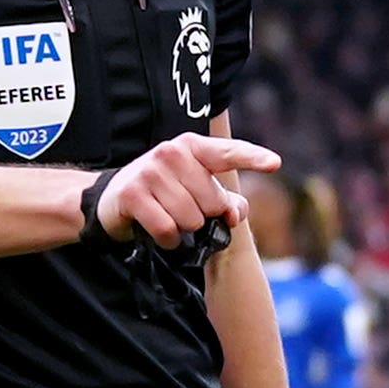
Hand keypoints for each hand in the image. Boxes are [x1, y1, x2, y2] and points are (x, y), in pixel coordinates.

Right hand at [89, 131, 276, 247]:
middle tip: (185, 212)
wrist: (113, 199)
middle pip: (212, 202)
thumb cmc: (164, 194)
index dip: (253, 158)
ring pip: (190, 219)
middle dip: (204, 216)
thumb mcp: (196, 191)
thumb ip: (225, 203)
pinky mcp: (133, 194)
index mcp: (192, 147)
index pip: (228, 152)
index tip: (275, 164)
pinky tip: (162, 233)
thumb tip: (234, 215)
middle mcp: (171, 153)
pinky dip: (168, 240)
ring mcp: (150, 172)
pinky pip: (167, 230)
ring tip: (170, 220)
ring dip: (184, 230)